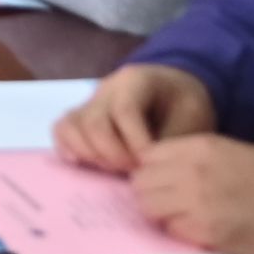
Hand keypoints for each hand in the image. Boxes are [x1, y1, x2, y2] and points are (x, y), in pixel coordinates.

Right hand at [53, 64, 219, 173]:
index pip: (125, 110)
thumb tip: (147, 170)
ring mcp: (89, 101)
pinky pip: (62, 130)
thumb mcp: (191, 120)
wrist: (176, 93)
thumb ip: (169, 143)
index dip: (136, 142)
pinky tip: (85, 165)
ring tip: (115, 169)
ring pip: (71, 126)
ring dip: (91, 155)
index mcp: (136, 80)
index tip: (150, 164)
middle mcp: (106, 88)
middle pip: (94, 121)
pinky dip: (68, 149)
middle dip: (113, 154)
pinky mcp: (80, 117)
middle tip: (134, 172)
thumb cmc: (186, 107)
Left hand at [130, 134, 253, 253]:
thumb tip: (167, 169)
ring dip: (161, 215)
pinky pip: (171, 231)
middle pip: (141, 183)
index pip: (148, 156)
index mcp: (200, 146)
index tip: (161, 182)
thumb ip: (198, 157)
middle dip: (150, 194)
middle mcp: (190, 170)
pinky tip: (199, 231)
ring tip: (183, 218)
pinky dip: (179, 232)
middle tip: (169, 204)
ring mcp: (194, 201)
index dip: (151, 172)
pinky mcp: (203, 232)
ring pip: (148, 208)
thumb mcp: (235, 152)